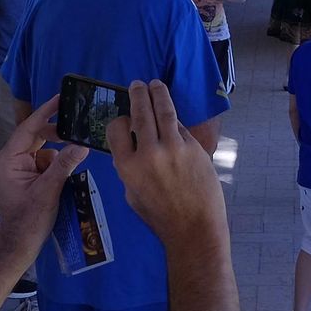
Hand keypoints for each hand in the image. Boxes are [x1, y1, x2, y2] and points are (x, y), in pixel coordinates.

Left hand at [0, 96, 89, 259]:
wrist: (20, 246)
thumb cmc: (29, 219)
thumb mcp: (49, 190)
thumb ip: (64, 164)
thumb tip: (82, 145)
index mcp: (9, 159)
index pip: (29, 128)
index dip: (46, 112)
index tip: (61, 98)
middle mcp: (11, 160)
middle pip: (37, 136)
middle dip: (57, 135)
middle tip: (79, 129)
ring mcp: (18, 169)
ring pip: (44, 149)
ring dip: (59, 154)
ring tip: (73, 161)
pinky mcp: (27, 177)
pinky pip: (45, 161)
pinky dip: (57, 164)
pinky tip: (65, 177)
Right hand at [107, 80, 225, 242]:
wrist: (193, 226)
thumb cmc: (160, 215)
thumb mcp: (133, 193)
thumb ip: (130, 168)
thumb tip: (132, 147)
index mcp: (127, 167)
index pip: (116, 130)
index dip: (119, 121)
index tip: (124, 119)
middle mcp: (148, 153)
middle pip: (140, 113)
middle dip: (138, 95)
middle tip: (137, 84)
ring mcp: (173, 148)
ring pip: (163, 111)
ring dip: (158, 94)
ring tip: (155, 84)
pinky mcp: (193, 147)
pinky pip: (181, 127)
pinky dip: (174, 119)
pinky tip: (171, 114)